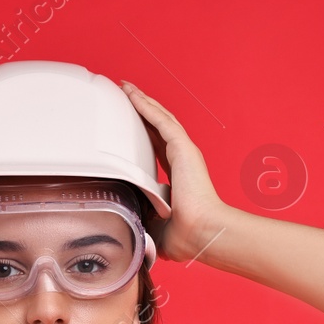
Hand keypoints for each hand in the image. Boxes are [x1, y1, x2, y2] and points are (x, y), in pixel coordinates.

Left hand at [119, 80, 236, 262]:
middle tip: (126, 96)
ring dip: (142, 101)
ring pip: (160, 118)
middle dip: (142, 110)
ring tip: (126, 88)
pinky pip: (160, 120)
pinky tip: (132, 94)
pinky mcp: (183, 148)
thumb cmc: (183, 235)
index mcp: (177, 177)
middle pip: (158, 127)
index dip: (143, 134)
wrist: (201, 233)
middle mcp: (182, 160)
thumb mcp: (152, 221)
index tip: (129, 125)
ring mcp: (184, 152)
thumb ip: (139, 213)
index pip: (156, 148)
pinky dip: (145, 106)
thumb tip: (122, 214)